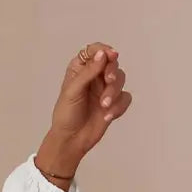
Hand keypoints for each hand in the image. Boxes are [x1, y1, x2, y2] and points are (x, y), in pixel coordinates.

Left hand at [48, 41, 132, 160]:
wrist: (71, 140)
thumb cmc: (66, 114)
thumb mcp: (72, 91)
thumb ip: (88, 72)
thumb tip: (102, 54)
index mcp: (81, 69)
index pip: (95, 51)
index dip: (104, 50)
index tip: (111, 55)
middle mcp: (95, 76)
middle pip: (112, 63)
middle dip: (112, 72)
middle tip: (108, 81)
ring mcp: (105, 89)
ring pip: (120, 79)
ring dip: (114, 92)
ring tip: (103, 106)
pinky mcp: (114, 103)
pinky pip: (125, 98)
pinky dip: (118, 106)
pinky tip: (107, 115)